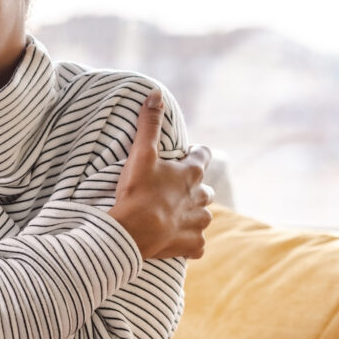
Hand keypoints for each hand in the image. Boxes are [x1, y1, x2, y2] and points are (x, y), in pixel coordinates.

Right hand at [108, 90, 214, 259]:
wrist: (134, 231)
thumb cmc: (138, 191)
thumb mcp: (141, 154)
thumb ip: (149, 124)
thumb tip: (156, 93)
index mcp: (191, 174)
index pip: (203, 156)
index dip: (195, 154)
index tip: (186, 155)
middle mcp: (201, 197)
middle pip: (205, 189)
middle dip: (194, 188)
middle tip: (173, 190)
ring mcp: (198, 223)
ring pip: (203, 217)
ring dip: (192, 215)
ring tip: (173, 216)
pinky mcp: (192, 245)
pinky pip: (197, 245)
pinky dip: (189, 243)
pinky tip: (178, 242)